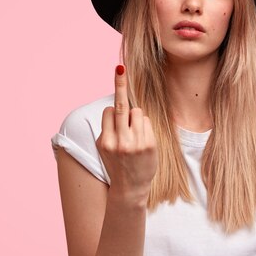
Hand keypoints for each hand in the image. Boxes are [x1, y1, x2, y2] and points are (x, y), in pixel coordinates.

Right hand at [96, 65, 157, 204]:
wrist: (130, 188)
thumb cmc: (117, 163)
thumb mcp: (105, 147)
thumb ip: (109, 128)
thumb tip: (117, 104)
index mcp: (105, 141)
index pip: (109, 111)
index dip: (113, 111)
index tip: (115, 82)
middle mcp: (120, 141)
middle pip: (122, 106)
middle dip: (120, 85)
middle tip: (119, 68)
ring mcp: (136, 143)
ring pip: (136, 111)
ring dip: (135, 117)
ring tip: (133, 134)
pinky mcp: (150, 144)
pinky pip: (146, 121)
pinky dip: (143, 125)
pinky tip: (141, 139)